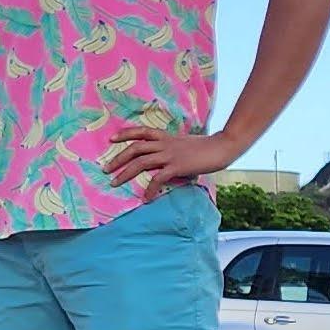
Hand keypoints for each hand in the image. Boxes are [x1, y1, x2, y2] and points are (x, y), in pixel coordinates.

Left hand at [105, 126, 232, 196]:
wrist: (223, 146)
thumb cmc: (206, 147)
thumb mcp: (184, 144)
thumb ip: (171, 150)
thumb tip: (163, 163)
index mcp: (167, 137)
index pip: (142, 132)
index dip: (125, 134)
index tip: (111, 139)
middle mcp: (165, 144)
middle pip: (135, 148)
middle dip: (118, 158)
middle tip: (105, 169)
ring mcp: (170, 155)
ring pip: (141, 162)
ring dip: (125, 173)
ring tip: (114, 183)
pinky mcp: (178, 166)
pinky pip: (158, 178)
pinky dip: (149, 188)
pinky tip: (145, 198)